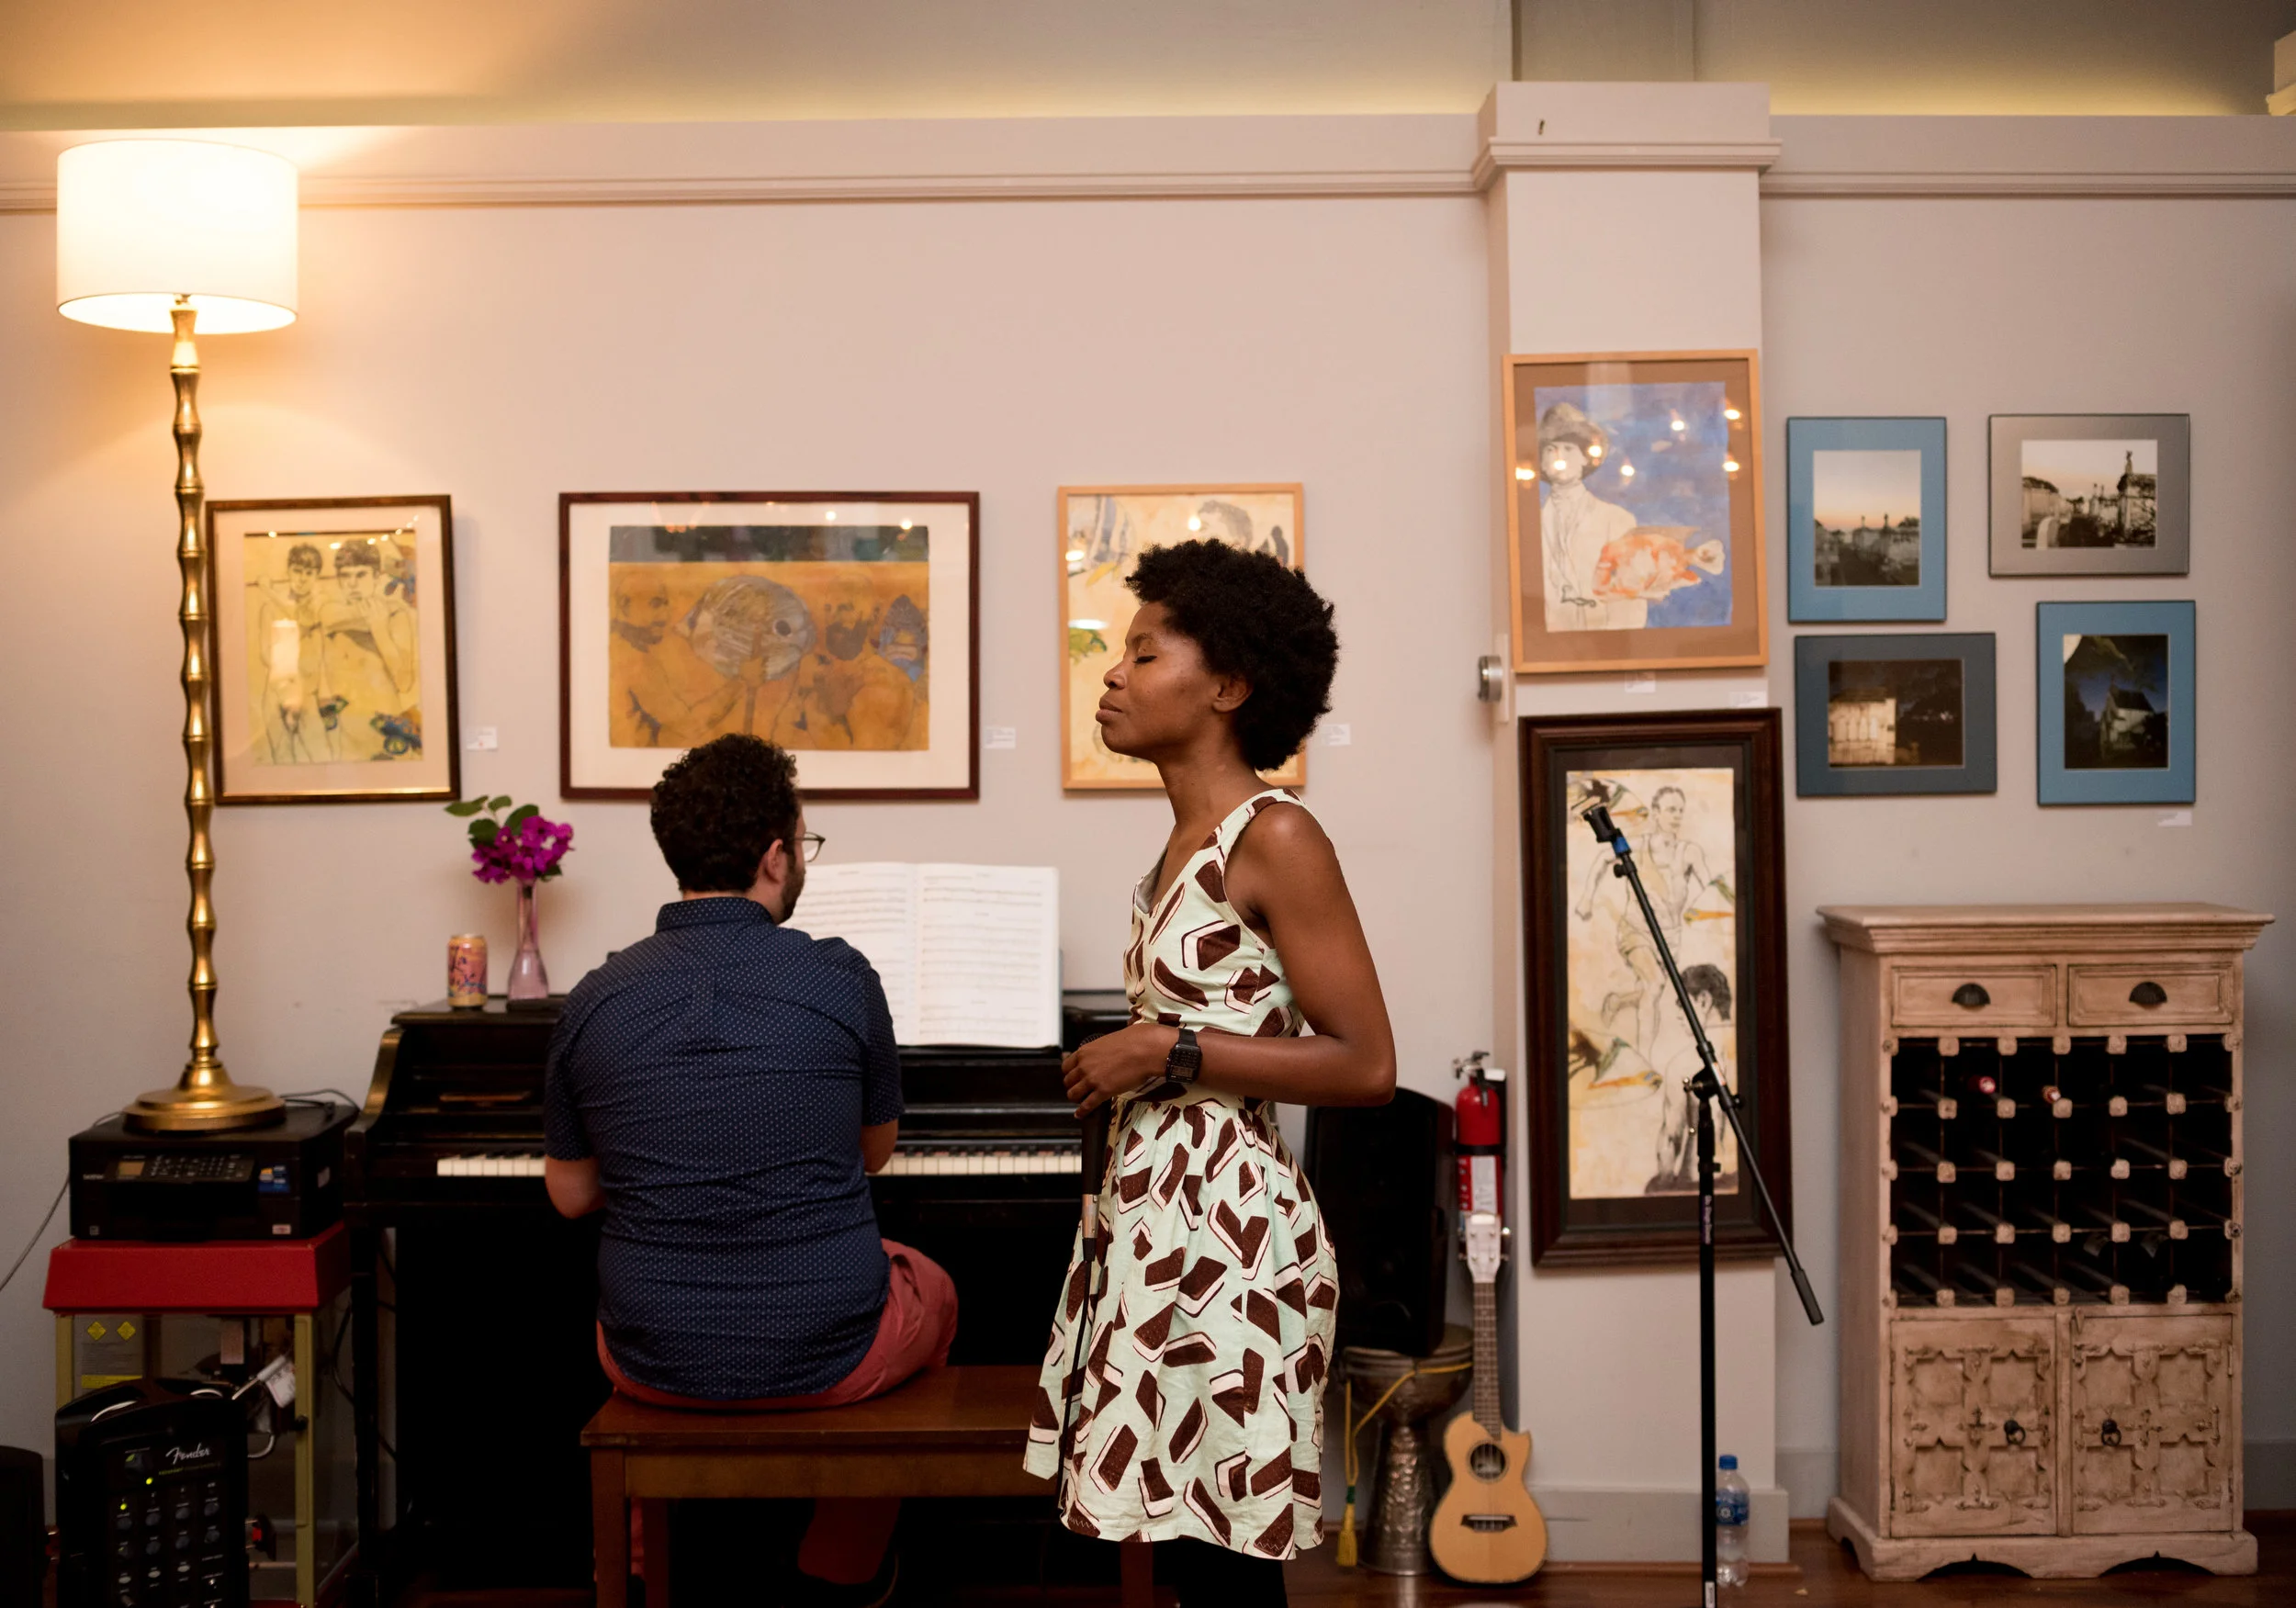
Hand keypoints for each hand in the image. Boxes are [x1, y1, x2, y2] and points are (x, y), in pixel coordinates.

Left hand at [1063, 1023, 1179, 1114]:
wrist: (1146, 1049)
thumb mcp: (1109, 1041)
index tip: (1073, 1077)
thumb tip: (1103, 1054)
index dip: (1069, 1074)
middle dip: (1072, 1086)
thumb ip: (1100, 1051)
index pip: (1066, 1066)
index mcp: (1085, 1051)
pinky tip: (1080, 1114)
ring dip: (1076, 1099)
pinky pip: (1086, 1105)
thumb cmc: (1133, 1042)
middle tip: (1078, 1089)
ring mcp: (1092, 1079)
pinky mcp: (1103, 1091)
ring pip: (1073, 1094)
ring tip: (1080, 1101)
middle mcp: (1084, 1065)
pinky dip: (1082, 1112)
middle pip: (1068, 1081)